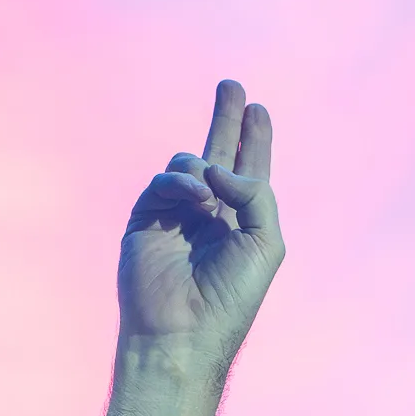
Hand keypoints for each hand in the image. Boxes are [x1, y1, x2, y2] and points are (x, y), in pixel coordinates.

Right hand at [117, 79, 284, 367]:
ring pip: (190, 162)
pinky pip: (166, 181)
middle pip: (219, 153)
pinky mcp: (148, 217)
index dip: (255, 140)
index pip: (250, 171)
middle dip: (227, 119)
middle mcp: (212, 214)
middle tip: (233, 86)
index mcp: (244, 222)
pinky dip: (181, 181)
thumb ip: (256, 195)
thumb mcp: (266, 243)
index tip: (259, 110)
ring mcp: (178, 214)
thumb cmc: (231, 295)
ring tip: (209, 198)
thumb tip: (219, 167)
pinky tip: (196, 197)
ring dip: (203, 169)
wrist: (182, 329)